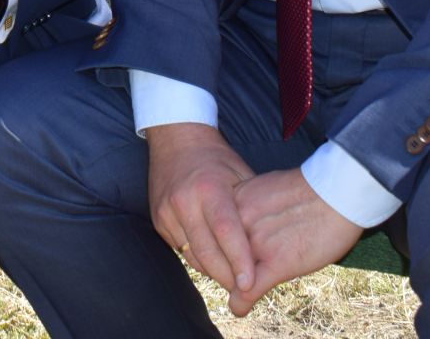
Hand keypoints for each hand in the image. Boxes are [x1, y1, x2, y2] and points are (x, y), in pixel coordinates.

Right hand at [145, 123, 255, 295]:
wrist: (176, 139)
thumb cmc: (216, 159)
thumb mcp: (241, 174)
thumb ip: (251, 207)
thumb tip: (271, 244)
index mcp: (209, 188)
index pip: (226, 231)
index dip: (239, 260)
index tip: (251, 284)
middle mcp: (184, 201)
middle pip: (206, 253)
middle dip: (227, 277)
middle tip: (245, 291)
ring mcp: (167, 212)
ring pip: (192, 256)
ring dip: (213, 271)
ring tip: (233, 279)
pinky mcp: (159, 220)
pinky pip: (181, 250)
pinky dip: (199, 259)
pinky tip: (214, 261)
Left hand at [226, 168, 361, 315]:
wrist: (339, 192)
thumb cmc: (309, 189)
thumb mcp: (265, 189)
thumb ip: (248, 206)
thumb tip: (240, 220)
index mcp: (234, 199)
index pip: (210, 232)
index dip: (216, 248)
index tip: (222, 256)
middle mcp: (238, 221)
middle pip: (216, 254)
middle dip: (223, 268)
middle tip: (233, 275)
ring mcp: (255, 243)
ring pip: (229, 275)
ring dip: (233, 286)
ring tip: (239, 290)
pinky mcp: (276, 263)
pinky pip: (247, 291)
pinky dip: (241, 304)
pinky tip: (241, 308)